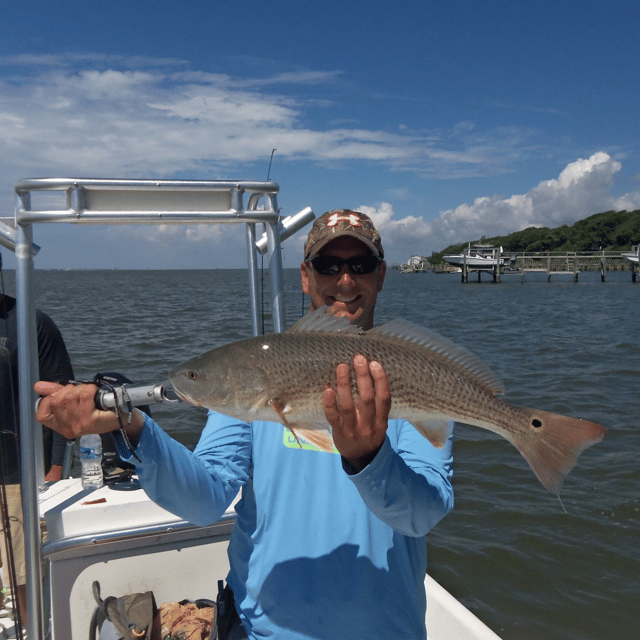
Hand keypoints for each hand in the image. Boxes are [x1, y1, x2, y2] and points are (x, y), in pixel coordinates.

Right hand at [34, 381, 143, 439]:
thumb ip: (56, 393)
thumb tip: (38, 386)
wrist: (122, 416)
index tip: (62, 393)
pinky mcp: (90, 422)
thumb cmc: (99, 408)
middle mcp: (68, 429)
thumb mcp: (75, 400)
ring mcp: (78, 426)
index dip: (49, 399)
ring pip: (70, 396)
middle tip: (82, 392)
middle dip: (69, 389)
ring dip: (81, 388)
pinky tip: (95, 393)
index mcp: (61, 426)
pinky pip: (84, 396)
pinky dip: (90, 389)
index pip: (42, 414)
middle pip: (56, 400)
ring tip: (90, 393)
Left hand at [323, 354, 390, 472]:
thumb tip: (369, 374)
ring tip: (342, 367)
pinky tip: (328, 389)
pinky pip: (333, 417)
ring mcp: (353, 430)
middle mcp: (369, 426)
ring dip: (345, 384)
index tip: (374, 363)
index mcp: (382, 421)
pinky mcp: (339, 433)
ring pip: (349, 406)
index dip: (381, 380)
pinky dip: (330, 403)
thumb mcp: (379, 421)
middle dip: (363, 377)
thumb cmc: (369, 432)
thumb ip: (377, 404)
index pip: (384, 399)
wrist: (361, 458)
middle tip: (358, 358)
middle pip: (367, 399)